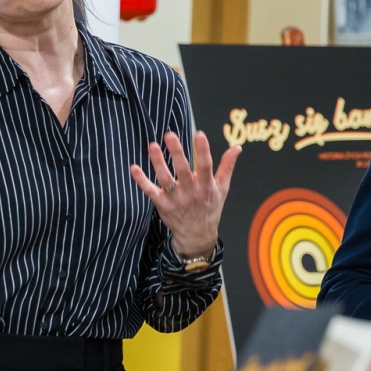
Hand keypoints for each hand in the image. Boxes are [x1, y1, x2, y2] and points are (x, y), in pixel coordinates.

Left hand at [128, 130, 241, 258]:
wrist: (197, 236)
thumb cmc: (210, 208)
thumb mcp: (222, 188)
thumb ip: (227, 166)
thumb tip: (237, 147)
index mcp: (206, 186)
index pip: (206, 166)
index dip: (203, 150)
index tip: (199, 134)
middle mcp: (191, 192)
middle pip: (183, 170)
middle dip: (177, 152)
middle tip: (170, 135)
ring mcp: (176, 199)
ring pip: (165, 179)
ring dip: (158, 163)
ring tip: (152, 146)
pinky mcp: (163, 205)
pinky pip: (150, 191)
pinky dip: (141, 181)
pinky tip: (134, 168)